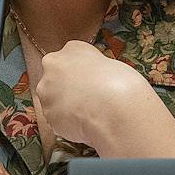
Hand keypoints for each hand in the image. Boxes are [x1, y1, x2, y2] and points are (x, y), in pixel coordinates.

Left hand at [32, 41, 174, 157]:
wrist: (118, 108)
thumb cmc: (126, 87)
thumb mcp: (116, 68)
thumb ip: (102, 69)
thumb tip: (103, 81)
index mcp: (74, 48)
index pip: (70, 57)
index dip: (81, 75)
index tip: (90, 87)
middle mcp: (54, 63)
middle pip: (56, 77)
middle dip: (68, 91)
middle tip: (89, 105)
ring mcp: (48, 89)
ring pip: (54, 99)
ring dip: (67, 108)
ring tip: (89, 118)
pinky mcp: (48, 112)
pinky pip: (56, 119)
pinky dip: (68, 125)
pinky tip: (84, 127)